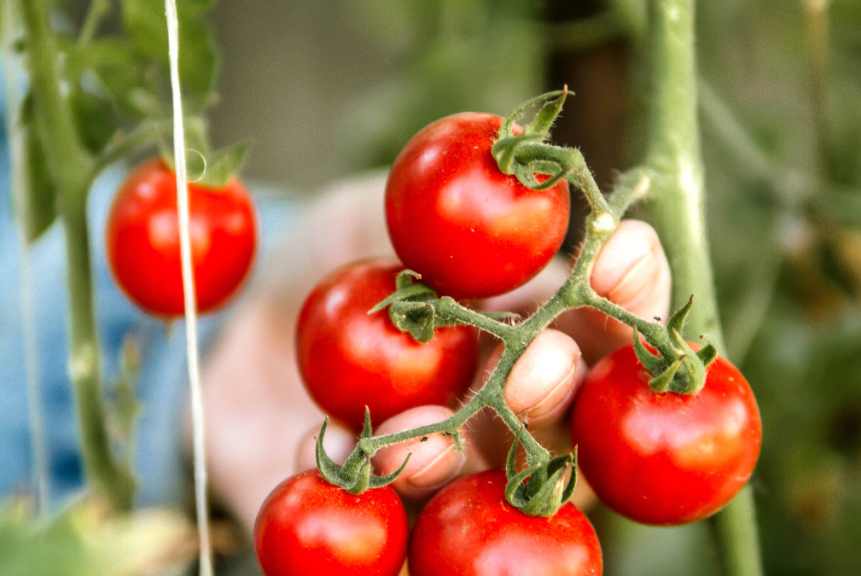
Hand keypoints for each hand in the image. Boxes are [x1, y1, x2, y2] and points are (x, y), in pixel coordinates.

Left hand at [203, 173, 670, 529]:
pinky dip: (354, 481)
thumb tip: (510, 165)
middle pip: (554, 422)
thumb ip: (436, 206)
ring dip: (450, 460)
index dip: (631, 291)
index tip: (627, 248)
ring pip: (468, 485)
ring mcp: (445, 473)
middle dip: (550, 391)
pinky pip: (374, 513)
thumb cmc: (342, 254)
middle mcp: (505, 415)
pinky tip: (333, 452)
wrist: (251, 321)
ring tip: (415, 438)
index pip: (606, 322)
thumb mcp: (378, 208)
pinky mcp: (374, 507)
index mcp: (532, 334)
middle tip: (540, 363)